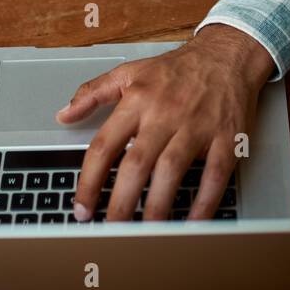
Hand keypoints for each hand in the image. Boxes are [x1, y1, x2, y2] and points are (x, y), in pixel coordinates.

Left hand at [56, 26, 275, 221]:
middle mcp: (165, 114)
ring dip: (157, 206)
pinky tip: (191, 224)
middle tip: (110, 232)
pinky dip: (204, 203)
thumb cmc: (177, 69)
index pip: (104, 145)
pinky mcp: (226, 138)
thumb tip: (63, 114)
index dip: (89, 180)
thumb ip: (93, 92)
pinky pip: (214, 175)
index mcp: (137, 101)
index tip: (81, 207)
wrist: (226, 54)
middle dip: (120, 202)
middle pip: (136, 164)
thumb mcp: (129, 72)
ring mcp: (197, 127)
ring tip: (145, 234)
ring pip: (172, 171)